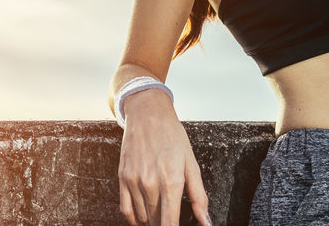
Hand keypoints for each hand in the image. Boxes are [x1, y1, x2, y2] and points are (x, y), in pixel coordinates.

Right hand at [118, 103, 211, 224]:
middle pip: (156, 222)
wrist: (147, 114)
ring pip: (142, 218)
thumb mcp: (191, 163)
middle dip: (165, 222)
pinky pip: (126, 210)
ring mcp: (134, 181)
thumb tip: (206, 221)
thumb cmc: (171, 136)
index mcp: (171, 181)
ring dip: (152, 220)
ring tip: (160, 211)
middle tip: (172, 214)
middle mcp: (151, 183)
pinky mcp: (123, 178)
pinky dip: (134, 219)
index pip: (170, 223)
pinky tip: (143, 216)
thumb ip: (199, 196)